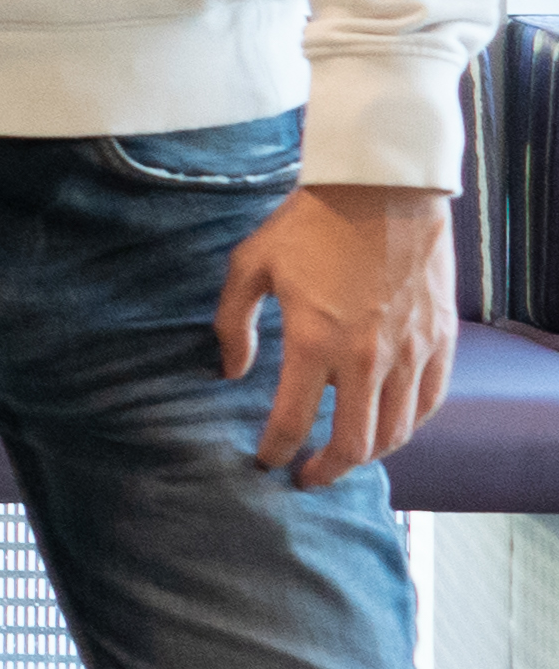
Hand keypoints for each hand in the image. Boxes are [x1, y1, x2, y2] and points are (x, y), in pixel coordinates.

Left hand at [218, 182, 455, 486]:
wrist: (382, 190)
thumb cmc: (310, 224)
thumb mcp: (251, 264)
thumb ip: (234, 323)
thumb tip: (229, 372)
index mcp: (313, 341)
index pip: (291, 421)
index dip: (275, 451)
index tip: (265, 462)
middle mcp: (366, 358)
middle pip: (352, 445)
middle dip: (325, 471)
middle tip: (307, 478)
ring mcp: (409, 353)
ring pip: (395, 432)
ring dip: (367, 455)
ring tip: (345, 457)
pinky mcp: (440, 342)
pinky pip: (428, 404)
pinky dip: (409, 426)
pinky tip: (389, 428)